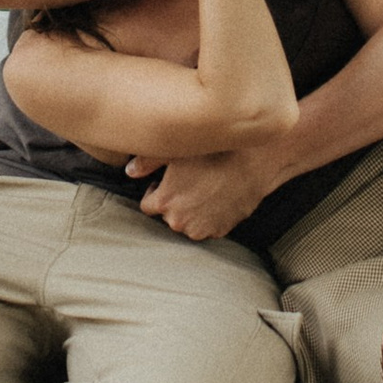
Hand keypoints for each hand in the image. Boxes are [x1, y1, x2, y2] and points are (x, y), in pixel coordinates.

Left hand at [129, 146, 270, 241]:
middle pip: (167, 215)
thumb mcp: (177, 150)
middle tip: (187, 181)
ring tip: (204, 188)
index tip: (167, 180)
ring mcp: (200, 229)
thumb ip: (148, 161)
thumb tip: (129, 171)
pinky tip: (216, 196)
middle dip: (173, 201)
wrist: (253, 164)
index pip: (147, 205)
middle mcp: (178, 221)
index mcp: (164, 202)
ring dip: (190, 210)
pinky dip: (208, 216)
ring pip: (187, 222)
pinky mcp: (219, 231)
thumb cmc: (215, 153)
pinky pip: (207, 226)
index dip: (157, 190)